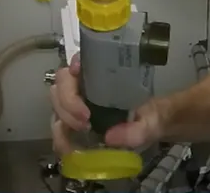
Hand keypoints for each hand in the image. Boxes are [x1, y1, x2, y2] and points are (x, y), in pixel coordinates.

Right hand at [49, 54, 167, 153]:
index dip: (74, 65)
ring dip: (63, 120)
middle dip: (68, 102)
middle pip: (62, 84)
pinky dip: (61, 139)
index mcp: (105, 75)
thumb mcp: (153, 120)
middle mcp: (87, 86)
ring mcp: (77, 104)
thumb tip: (111, 137)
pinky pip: (59, 127)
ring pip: (56, 105)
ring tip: (82, 134)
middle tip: (85, 122)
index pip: (82, 60)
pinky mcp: (74, 123)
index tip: (77, 74)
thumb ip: (139, 128)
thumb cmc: (152, 115)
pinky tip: (71, 149)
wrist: (153, 129)